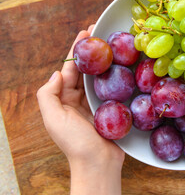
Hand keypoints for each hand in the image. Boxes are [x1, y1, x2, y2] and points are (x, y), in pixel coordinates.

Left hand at [37, 25, 122, 193]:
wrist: (98, 163)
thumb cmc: (75, 143)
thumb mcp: (53, 119)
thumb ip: (48, 95)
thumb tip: (57, 72)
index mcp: (64, 98)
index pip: (69, 68)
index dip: (76, 50)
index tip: (85, 33)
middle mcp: (79, 97)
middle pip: (85, 69)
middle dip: (91, 51)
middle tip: (101, 33)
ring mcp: (96, 102)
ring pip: (99, 76)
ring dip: (104, 60)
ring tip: (113, 44)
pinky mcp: (111, 108)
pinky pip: (112, 87)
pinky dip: (116, 75)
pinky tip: (123, 64)